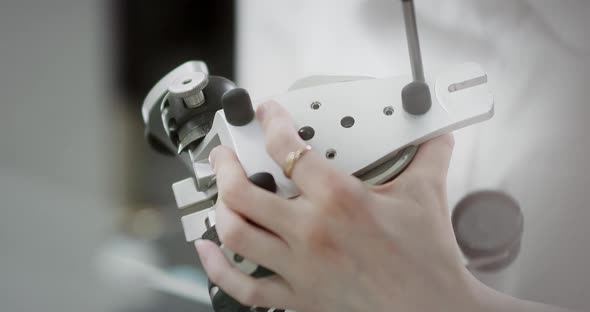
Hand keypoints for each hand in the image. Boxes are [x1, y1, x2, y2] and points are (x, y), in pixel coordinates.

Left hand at [195, 101, 477, 311]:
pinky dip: (218, 269)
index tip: (267, 114)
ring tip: (220, 193)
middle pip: (243, 191)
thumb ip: (428, 156)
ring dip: (220, 209)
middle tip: (225, 154)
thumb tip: (435, 134)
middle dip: (225, 165)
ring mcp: (300, 266)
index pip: (289, 149)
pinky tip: (210, 250)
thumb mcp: (427, 195)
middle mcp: (312, 231)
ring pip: (236, 234)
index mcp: (340, 198)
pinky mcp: (299, 296)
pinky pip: (244, 287)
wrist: (432, 308)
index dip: (271, 123)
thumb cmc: (427, 258)